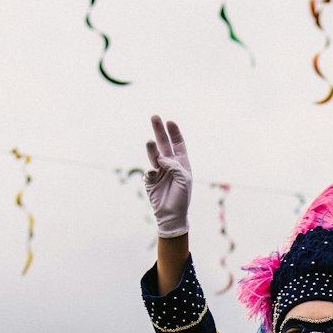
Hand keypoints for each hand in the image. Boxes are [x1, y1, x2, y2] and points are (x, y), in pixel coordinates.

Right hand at [144, 116, 191, 236]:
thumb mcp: (183, 179)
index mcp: (181, 162)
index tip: (170, 122)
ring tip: (149, 141)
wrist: (171, 215)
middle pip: (164, 143)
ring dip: (152, 148)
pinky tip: (154, 176)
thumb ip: (174, 166)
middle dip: (159, 130)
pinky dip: (151, 172)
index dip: (174, 132)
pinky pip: (149, 171)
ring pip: (154, 154)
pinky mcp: (150, 179)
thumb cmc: (181, 198)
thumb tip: (161, 158)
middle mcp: (169, 164)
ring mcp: (159, 171)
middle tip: (154, 117)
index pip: (177, 143)